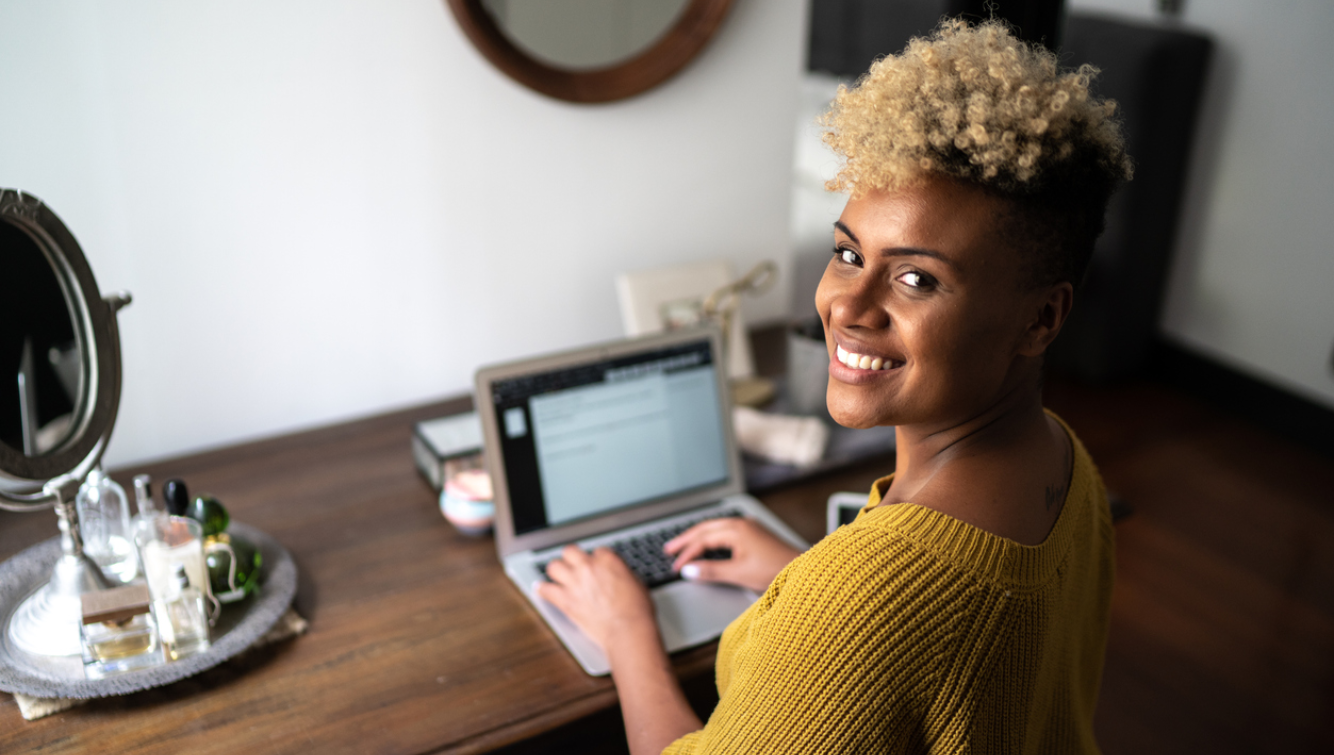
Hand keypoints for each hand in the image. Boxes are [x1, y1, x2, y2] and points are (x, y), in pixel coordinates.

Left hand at [535, 545, 656, 651]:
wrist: (627, 630)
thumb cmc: (636, 610)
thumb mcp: (636, 583)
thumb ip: (621, 574)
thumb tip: (617, 576)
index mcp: (608, 560)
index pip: (596, 551)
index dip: (596, 560)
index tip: (595, 567)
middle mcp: (588, 567)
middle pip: (570, 551)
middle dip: (571, 558)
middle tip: (572, 565)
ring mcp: (574, 583)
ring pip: (553, 566)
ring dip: (556, 571)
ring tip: (557, 576)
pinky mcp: (565, 600)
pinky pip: (545, 590)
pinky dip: (542, 590)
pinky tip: (540, 589)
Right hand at [665, 518, 802, 591]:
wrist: (804, 571)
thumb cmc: (776, 571)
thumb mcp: (739, 573)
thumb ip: (711, 571)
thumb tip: (688, 571)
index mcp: (736, 529)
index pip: (702, 540)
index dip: (687, 554)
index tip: (676, 567)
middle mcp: (741, 523)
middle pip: (705, 528)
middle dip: (686, 539)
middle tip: (668, 549)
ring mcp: (748, 526)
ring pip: (715, 528)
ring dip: (698, 538)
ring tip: (682, 546)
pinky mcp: (754, 534)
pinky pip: (725, 531)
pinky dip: (711, 539)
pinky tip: (707, 546)